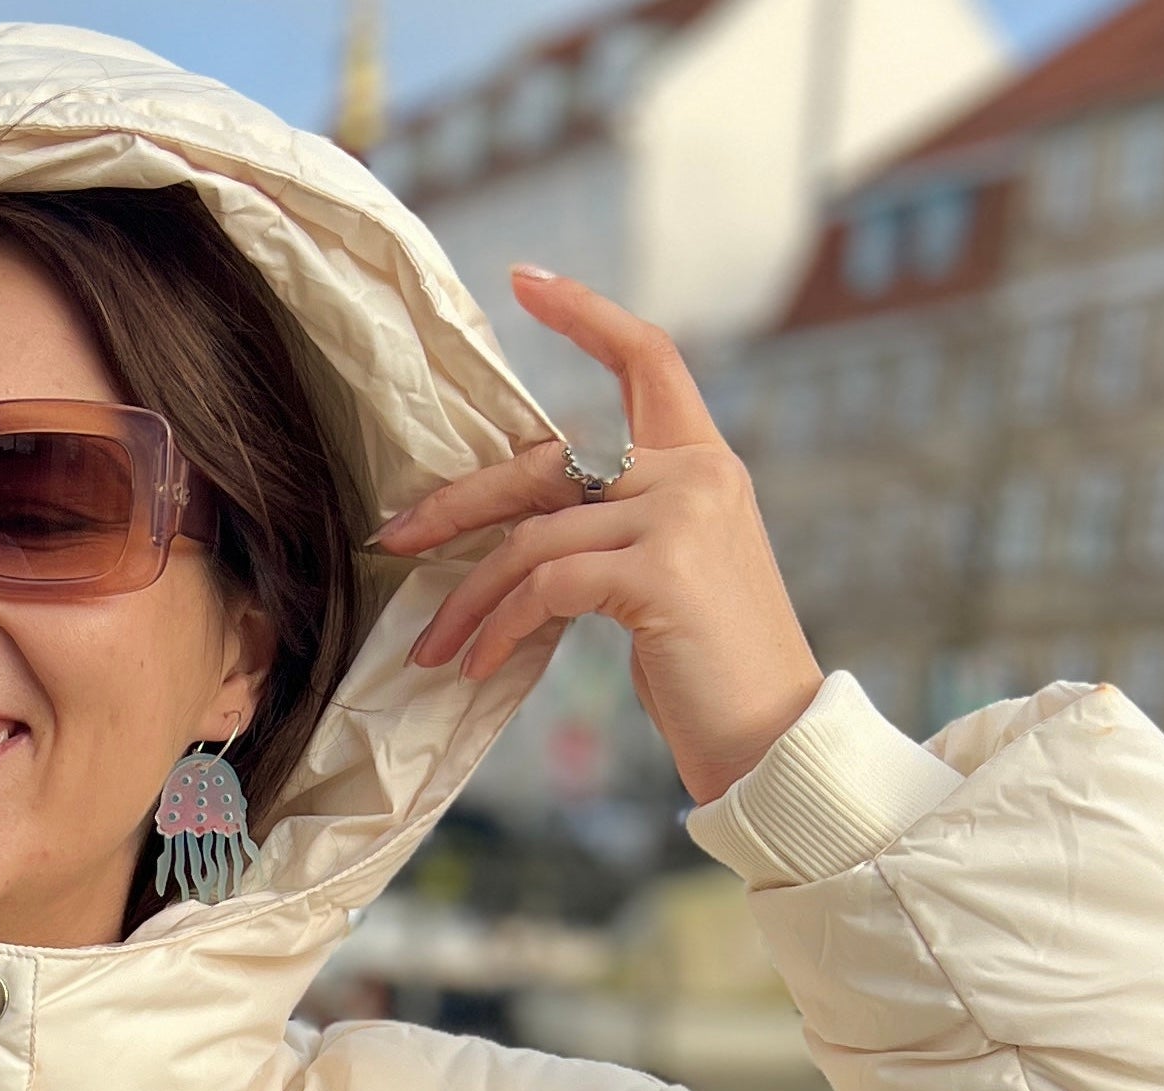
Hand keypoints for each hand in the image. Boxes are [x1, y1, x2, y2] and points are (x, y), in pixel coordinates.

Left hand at [374, 268, 821, 803]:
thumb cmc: (709, 672)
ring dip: (469, 598)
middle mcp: (697, 474)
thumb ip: (615, 532)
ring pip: (533, 536)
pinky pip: (545, 585)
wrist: (770, 738)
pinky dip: (499, 628)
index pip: (647, 359)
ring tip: (433, 648)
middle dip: (459, 505)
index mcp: (704, 465)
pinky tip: (477, 666)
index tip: (525, 280)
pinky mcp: (659, 572)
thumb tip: (521, 535)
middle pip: (549, 462)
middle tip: (394, 538)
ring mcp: (682, 517)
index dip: (585, 315)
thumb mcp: (665, 581)